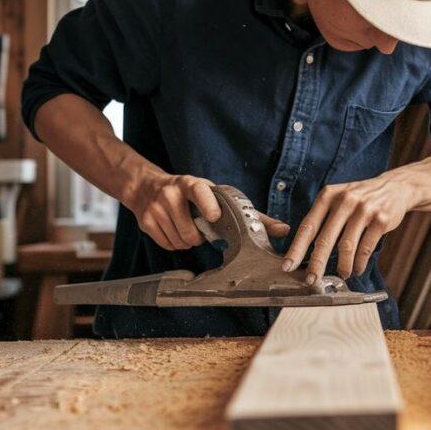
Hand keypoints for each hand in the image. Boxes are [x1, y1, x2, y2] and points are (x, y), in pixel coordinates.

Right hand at [125, 172, 288, 250]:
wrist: (147, 188)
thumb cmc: (194, 194)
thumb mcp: (220, 197)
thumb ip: (253, 215)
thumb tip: (285, 230)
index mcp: (193, 184)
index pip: (201, 192)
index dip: (208, 207)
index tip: (214, 218)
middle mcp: (172, 193)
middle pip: (191, 233)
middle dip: (199, 237)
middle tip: (201, 227)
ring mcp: (156, 208)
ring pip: (180, 242)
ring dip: (187, 241)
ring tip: (188, 227)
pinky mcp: (145, 222)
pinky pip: (167, 245)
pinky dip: (174, 243)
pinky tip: (175, 230)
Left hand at [282, 174, 417, 281]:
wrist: (395, 187)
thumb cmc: (360, 198)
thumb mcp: (339, 199)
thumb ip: (323, 218)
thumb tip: (304, 251)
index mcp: (329, 195)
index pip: (308, 225)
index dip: (296, 248)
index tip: (287, 266)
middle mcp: (345, 200)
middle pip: (325, 239)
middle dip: (316, 264)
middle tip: (311, 280)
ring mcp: (364, 209)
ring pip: (347, 246)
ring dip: (343, 266)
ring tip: (342, 275)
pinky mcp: (381, 219)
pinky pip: (366, 248)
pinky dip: (359, 263)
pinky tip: (356, 269)